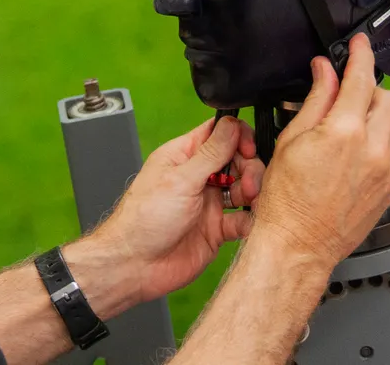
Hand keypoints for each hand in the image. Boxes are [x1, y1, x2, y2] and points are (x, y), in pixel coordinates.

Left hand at [94, 115, 266, 303]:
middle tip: (248, 185)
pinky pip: (243, 220)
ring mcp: (208, 203)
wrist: (135, 265)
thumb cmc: (143, 220)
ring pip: (243, 188)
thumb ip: (210, 153)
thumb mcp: (180, 179)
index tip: (248, 150)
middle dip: (250, 168)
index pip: (219, 134)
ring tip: (251, 202)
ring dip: (253, 193)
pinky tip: (251, 221)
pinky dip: (251, 219)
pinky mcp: (216, 229)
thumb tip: (232, 125)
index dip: (238, 138)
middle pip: (237, 160)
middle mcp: (198, 177)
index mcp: (184, 157)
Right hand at [253, 33, 389, 270]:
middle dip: (369, 89)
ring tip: (355, 123)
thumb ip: (316, 100)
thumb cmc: (286, 200)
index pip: (362, 78)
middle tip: (347, 95)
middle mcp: (372, 149)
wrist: (298, 244)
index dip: (361, 54)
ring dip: (381, 114)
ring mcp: (386, 170)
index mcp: (344, 132)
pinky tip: (359, 151)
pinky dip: (382, 140)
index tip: (359, 44)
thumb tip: (325, 72)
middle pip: (388, 98)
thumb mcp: (292, 140)